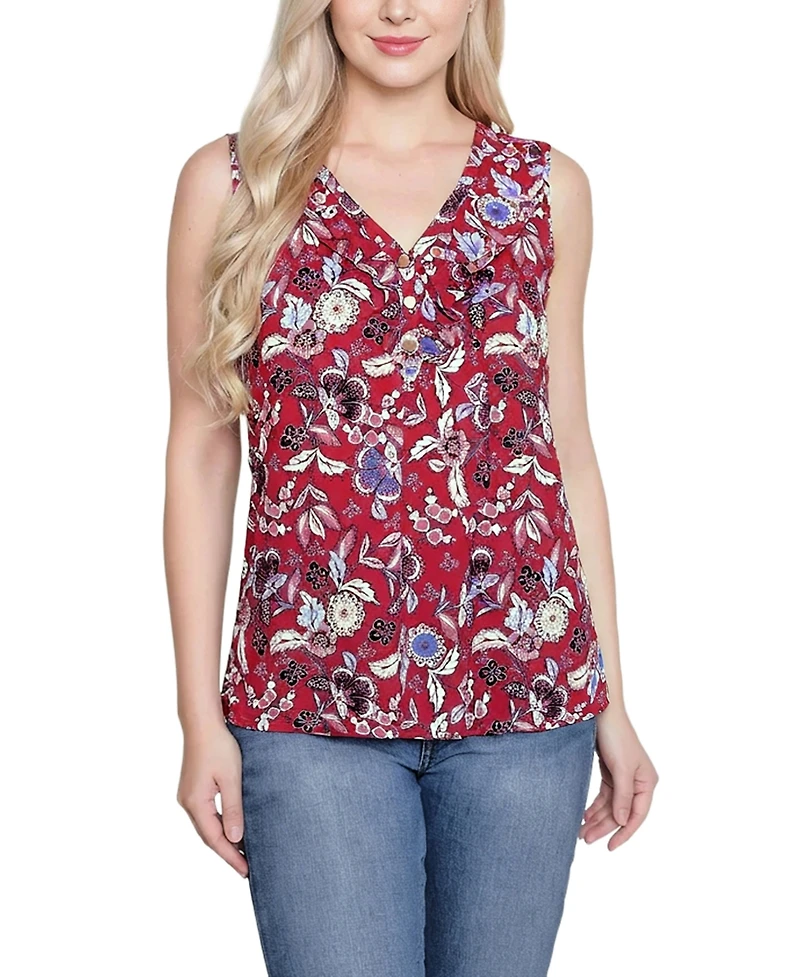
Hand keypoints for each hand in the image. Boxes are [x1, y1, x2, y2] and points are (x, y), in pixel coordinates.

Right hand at [177, 723, 248, 877]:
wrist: (202, 724)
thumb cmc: (219, 747)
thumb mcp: (231, 778)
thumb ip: (234, 809)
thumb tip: (236, 839)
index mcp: (196, 803)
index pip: (215, 839)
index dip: (231, 857)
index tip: (246, 872)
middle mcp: (187, 803)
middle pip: (208, 836)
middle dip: (227, 853)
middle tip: (247, 869)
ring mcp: (187, 796)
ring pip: (206, 827)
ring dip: (223, 840)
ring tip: (242, 853)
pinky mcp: (192, 789)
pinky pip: (206, 815)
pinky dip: (218, 826)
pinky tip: (231, 829)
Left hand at [579, 705, 658, 850]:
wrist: (602, 712)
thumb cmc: (616, 736)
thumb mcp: (620, 768)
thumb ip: (623, 796)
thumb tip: (623, 822)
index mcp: (647, 782)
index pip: (637, 815)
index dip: (624, 833)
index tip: (610, 847)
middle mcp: (638, 782)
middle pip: (621, 812)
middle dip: (604, 827)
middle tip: (585, 839)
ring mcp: (624, 777)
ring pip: (611, 806)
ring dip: (597, 818)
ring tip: (581, 832)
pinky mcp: (611, 772)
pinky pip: (604, 796)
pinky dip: (595, 806)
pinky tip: (584, 815)